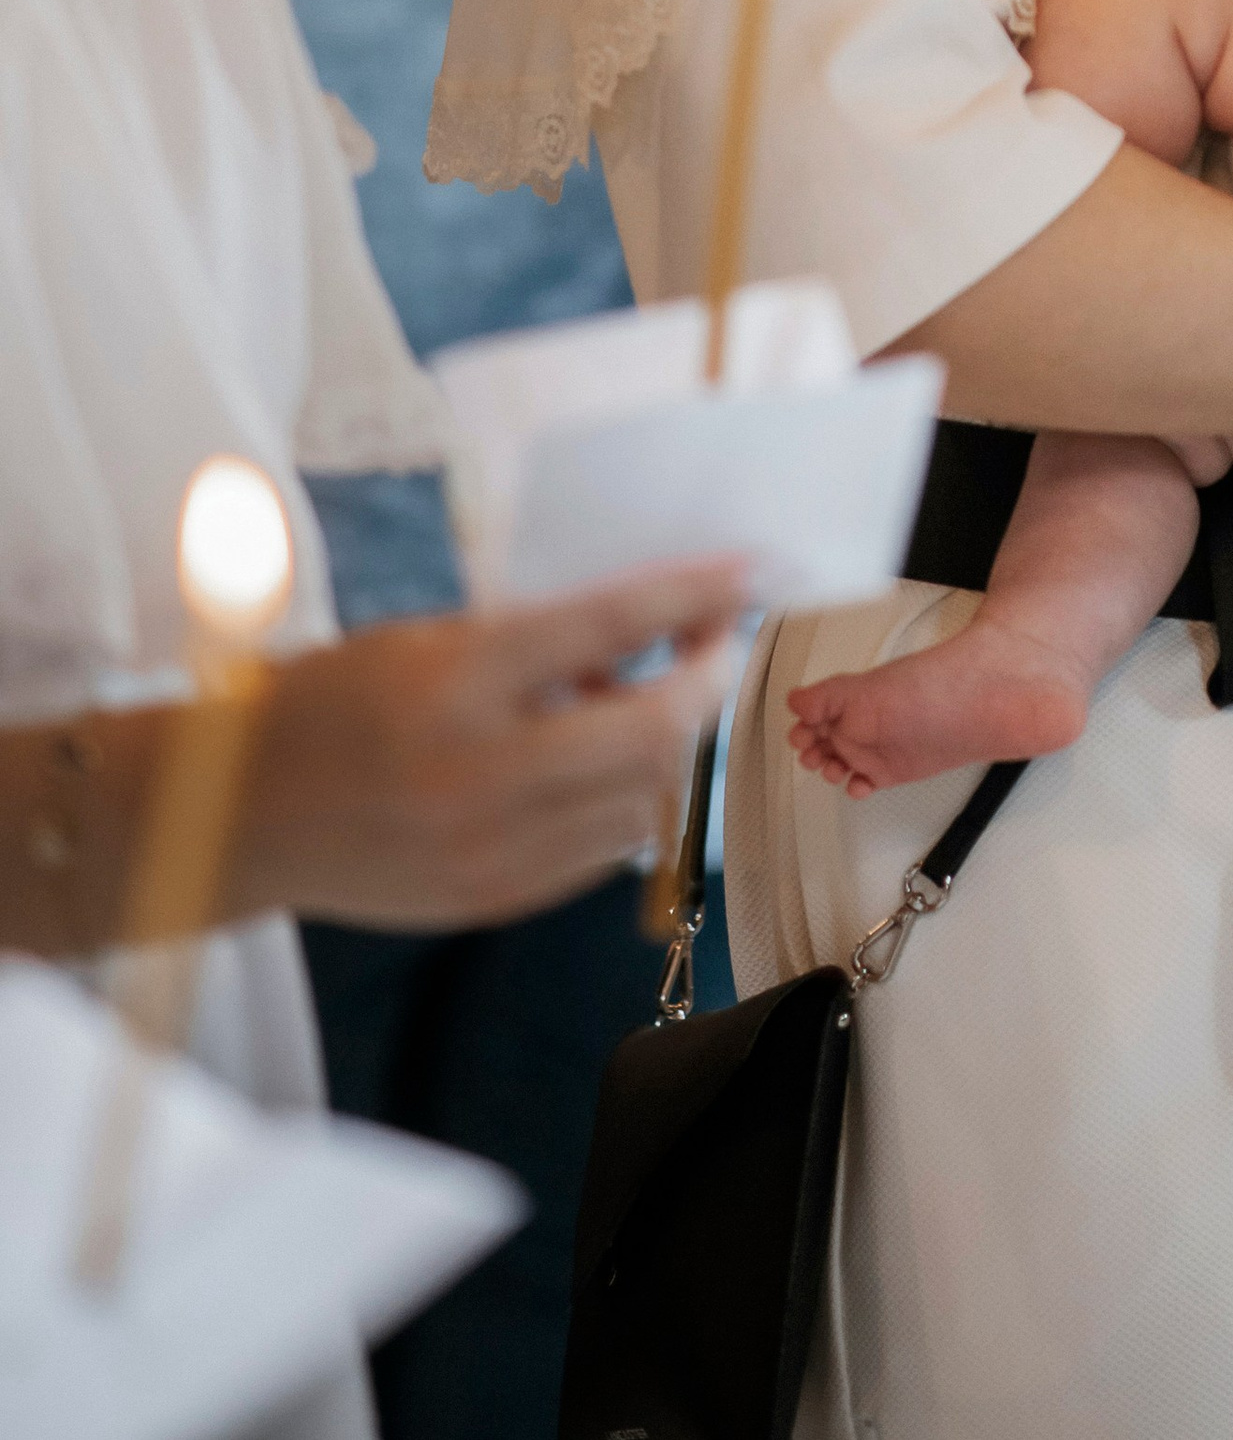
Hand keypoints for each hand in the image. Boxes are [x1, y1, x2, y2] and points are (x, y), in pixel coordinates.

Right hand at [237, 559, 746, 932]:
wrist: (243, 816)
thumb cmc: (333, 701)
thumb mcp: (427, 637)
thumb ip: (534, 638)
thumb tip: (650, 628)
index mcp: (453, 683)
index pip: (607, 627)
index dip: (691, 596)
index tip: (747, 572)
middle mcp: (477, 773)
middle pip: (652, 731)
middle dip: (703, 680)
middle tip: (712, 642)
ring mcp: (488, 850)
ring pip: (642, 797)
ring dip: (663, 742)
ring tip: (625, 700)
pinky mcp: (493, 901)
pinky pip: (604, 849)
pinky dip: (621, 797)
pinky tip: (589, 763)